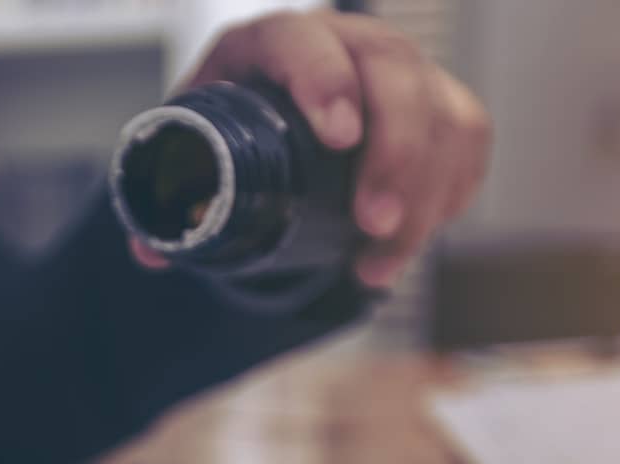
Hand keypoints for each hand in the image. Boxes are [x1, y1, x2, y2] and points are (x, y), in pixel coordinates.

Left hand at [131, 9, 490, 288]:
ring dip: (423, 197)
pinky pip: (468, 139)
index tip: (338, 137)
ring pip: (442, 115)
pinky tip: (420, 233)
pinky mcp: (439, 104)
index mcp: (270, 44)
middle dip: (395, 155)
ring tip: (378, 266)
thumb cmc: (230, 133)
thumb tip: (151, 251)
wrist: (275, 123)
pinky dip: (453, 191)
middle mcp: (346, 43)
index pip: (304, 41)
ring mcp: (401, 71)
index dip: (325, 81)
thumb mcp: (192, 154)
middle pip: (395, 74)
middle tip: (372, 225)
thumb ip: (172, 199)